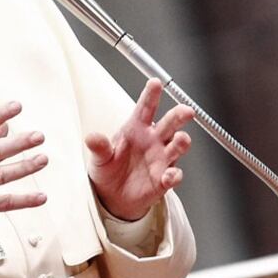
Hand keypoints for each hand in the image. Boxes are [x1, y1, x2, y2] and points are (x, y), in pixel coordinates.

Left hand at [87, 79, 193, 220]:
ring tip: (181, 139)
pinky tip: (169, 176)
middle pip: (170, 123)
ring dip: (181, 142)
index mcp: (137, 128)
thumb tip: (91, 137)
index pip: (146, 108)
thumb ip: (99, 147)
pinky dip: (173, 175)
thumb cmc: (108, 168)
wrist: (112, 195)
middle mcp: (153, 140)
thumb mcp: (100, 157)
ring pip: (177, 146)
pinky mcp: (163, 179)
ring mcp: (161, 159)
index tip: (155, 82)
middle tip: (186, 110)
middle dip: (179, 115)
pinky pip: (173, 175)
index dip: (151, 95)